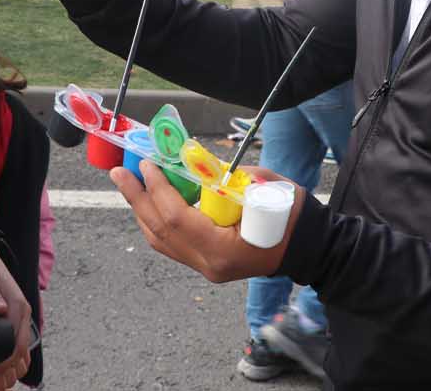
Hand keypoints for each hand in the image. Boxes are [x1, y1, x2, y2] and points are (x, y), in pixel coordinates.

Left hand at [0, 238, 31, 390]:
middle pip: (21, 353)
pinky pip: (19, 344)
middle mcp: (22, 314)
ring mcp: (20, 317)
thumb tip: (0, 309)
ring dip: (12, 369)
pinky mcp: (14, 318)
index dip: (4, 363)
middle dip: (8, 372)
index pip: (16, 344)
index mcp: (18, 307)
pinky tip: (1, 371)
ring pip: (23, 352)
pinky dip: (13, 361)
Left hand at [110, 161, 303, 282]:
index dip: (157, 189)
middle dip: (137, 197)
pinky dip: (156, 220)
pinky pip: (171, 244)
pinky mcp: (206, 263)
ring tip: (128, 183)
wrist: (310, 248)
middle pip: (159, 231)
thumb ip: (224, 177)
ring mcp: (206, 268)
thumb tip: (191, 162)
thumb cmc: (292, 216)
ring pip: (160, 240)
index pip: (176, 218)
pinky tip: (150, 200)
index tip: (147, 163)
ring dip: (142, 209)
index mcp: (222, 250)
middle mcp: (208, 264)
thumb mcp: (262, 188)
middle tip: (119, 171)